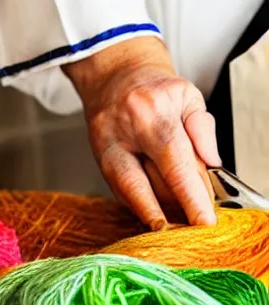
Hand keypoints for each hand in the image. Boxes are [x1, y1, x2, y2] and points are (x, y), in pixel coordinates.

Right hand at [63, 36, 219, 229]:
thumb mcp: (188, 96)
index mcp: (151, 114)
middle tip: (190, 223)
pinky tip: (154, 208)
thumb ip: (202, 130)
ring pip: (131, 194)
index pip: (175, 166)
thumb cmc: (153, 88)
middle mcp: (123, 134)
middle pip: (149, 186)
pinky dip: (139, 203)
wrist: (114, 77)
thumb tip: (212, 164)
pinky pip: (119, 191)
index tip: (203, 221)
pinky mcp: (96, 161)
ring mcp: (105, 149)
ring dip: (155, 210)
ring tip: (175, 218)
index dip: (190, 198)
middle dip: (173, 209)